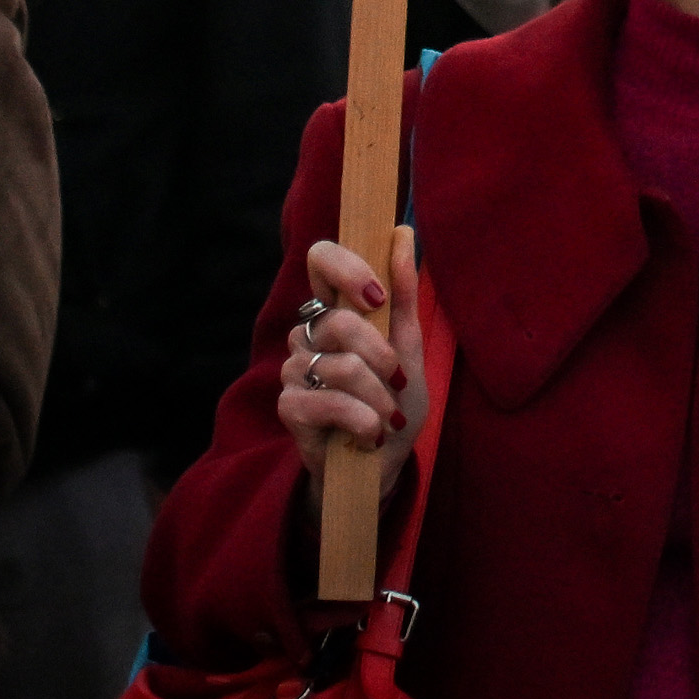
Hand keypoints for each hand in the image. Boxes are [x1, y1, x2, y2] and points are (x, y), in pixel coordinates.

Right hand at [280, 229, 422, 491]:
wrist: (384, 465)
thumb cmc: (394, 402)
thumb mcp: (410, 347)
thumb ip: (403, 295)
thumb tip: (402, 232)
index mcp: (335, 310)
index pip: (320, 259)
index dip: (346, 267)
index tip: (375, 296)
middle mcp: (307, 333)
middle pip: (338, 320)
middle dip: (381, 355)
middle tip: (396, 380)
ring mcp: (294, 370)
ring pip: (341, 366)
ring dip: (379, 398)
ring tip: (387, 417)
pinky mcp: (289, 407)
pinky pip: (329, 403)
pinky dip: (363, 421)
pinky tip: (370, 435)